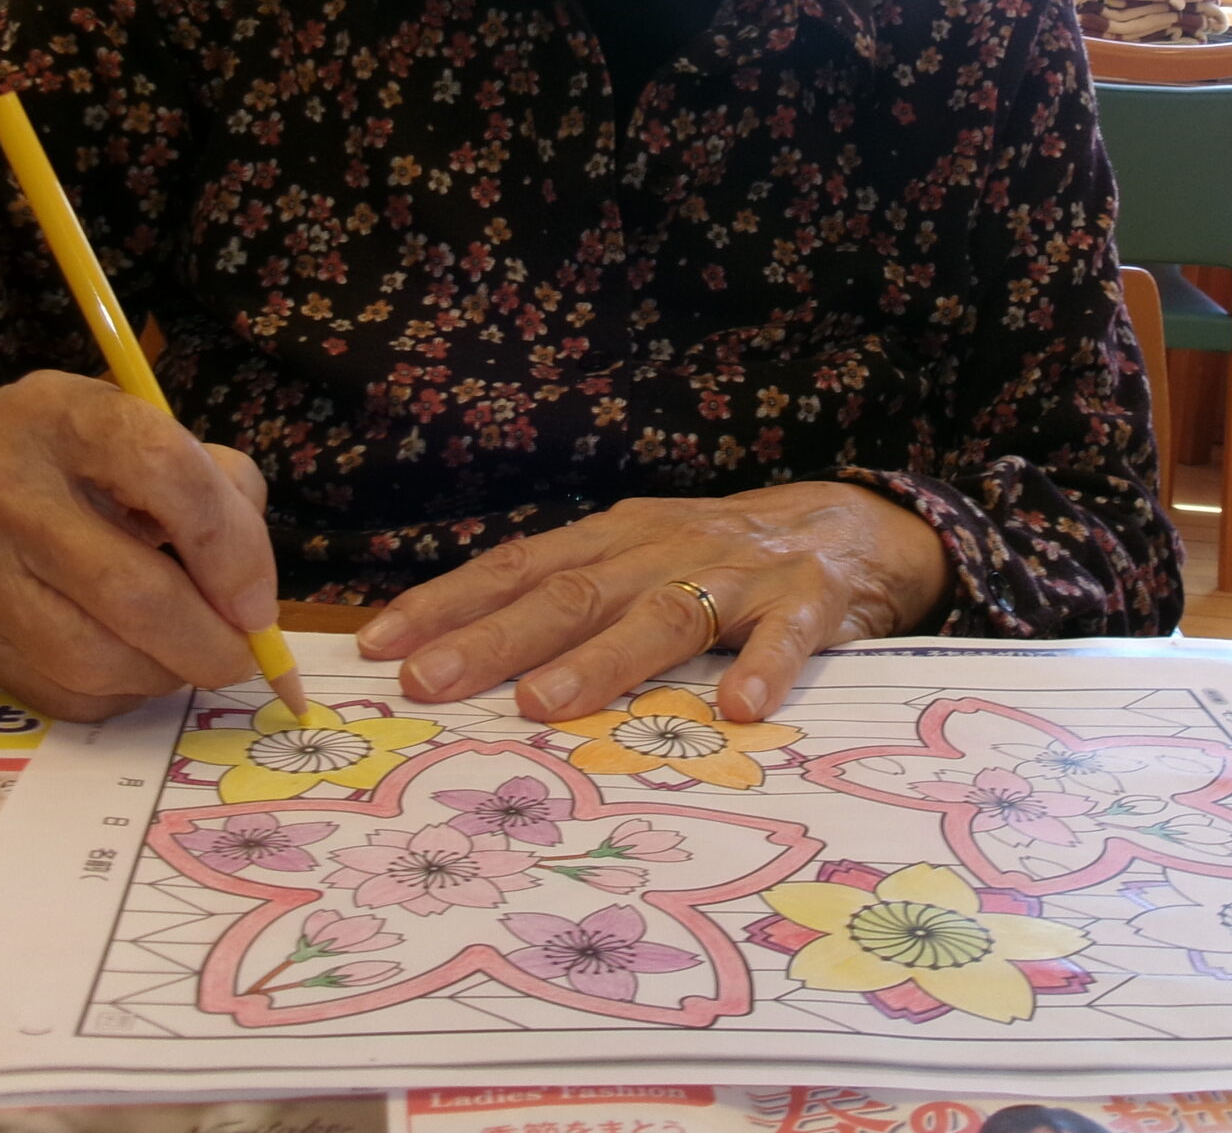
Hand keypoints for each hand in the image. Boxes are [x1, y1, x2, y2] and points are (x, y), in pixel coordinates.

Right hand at [0, 373, 277, 721]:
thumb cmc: (45, 452)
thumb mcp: (119, 419)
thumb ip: (205, 477)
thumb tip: (253, 581)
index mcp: (63, 418)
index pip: (166, 472)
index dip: (232, 545)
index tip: (256, 594)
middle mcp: (9, 493)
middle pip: (137, 593)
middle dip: (215, 640)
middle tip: (245, 647)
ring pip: (102, 661)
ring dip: (172, 672)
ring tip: (189, 648)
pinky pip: (72, 697)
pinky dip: (126, 692)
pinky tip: (134, 661)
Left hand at [353, 482, 949, 725]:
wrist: (852, 523)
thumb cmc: (722, 558)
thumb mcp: (640, 559)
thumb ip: (572, 599)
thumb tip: (461, 659)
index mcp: (614, 541)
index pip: (516, 569)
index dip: (447, 605)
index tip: (378, 647)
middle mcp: (663, 550)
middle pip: (569, 595)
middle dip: (493, 640)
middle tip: (429, 682)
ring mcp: (736, 576)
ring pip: (660, 617)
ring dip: (600, 662)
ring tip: (546, 705)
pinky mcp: (809, 604)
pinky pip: (784, 638)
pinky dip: (762, 668)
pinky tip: (739, 709)